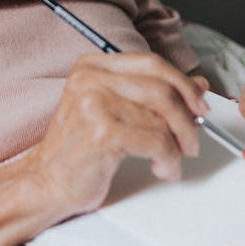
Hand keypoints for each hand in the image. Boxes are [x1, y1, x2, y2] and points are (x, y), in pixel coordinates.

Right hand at [25, 52, 209, 220]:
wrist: (46, 182)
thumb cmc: (79, 150)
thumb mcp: (114, 112)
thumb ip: (151, 96)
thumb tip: (197, 84)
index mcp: (91, 66)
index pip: (151, 63)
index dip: (182, 84)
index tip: (198, 104)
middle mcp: (90, 79)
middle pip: (161, 88)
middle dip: (187, 117)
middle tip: (192, 138)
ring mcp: (94, 103)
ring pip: (162, 117)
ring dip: (178, 144)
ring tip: (173, 159)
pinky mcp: (102, 133)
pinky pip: (157, 142)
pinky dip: (169, 160)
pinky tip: (162, 168)